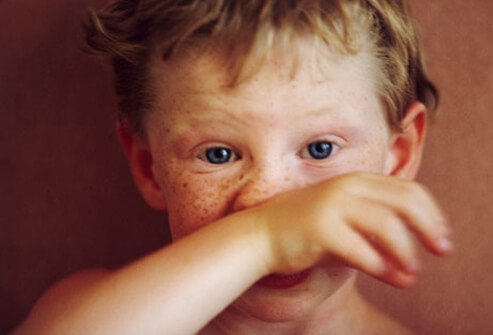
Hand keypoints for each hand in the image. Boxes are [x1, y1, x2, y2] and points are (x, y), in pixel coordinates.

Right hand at [253, 172, 451, 287]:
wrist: (261, 234)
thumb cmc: (306, 229)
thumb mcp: (345, 220)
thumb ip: (375, 229)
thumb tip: (410, 256)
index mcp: (356, 180)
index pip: (409, 189)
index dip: (432, 214)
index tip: (441, 236)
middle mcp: (347, 187)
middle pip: (405, 201)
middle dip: (430, 227)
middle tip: (442, 250)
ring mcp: (332, 204)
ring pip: (386, 225)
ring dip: (406, 252)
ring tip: (413, 273)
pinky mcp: (319, 227)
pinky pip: (360, 249)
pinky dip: (382, 266)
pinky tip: (392, 278)